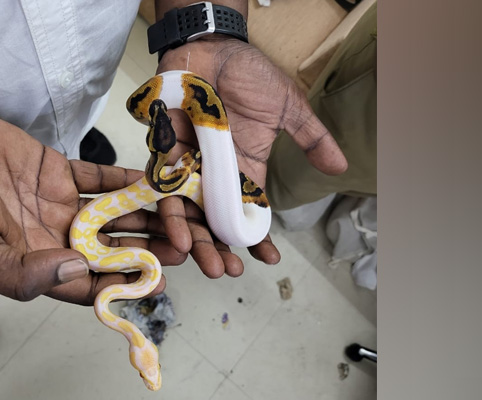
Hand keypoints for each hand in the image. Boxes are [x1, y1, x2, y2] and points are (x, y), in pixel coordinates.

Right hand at [0, 106, 185, 304]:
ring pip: (113, 213)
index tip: (158, 281)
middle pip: (111, 248)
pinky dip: (126, 179)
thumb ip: (20, 270)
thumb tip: (74, 272)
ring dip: (146, 215)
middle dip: (148, 249)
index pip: (87, 282)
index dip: (122, 284)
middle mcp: (52, 235)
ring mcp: (58, 202)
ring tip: (180, 217)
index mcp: (34, 261)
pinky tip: (154, 181)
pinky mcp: (57, 170)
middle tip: (186, 248)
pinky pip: (100, 177)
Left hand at [154, 37, 347, 275]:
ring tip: (201, 259)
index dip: (257, 238)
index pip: (249, 212)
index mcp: (244, 169)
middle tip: (226, 271)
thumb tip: (340, 167)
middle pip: (212, 220)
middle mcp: (214, 173)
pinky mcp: (164, 150)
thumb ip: (310, 137)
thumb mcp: (287, 109)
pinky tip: (176, 229)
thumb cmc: (250, 75)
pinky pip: (162, 184)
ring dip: (192, 237)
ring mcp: (188, 163)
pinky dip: (168, 206)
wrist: (213, 47)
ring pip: (186, 210)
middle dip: (218, 247)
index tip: (268, 260)